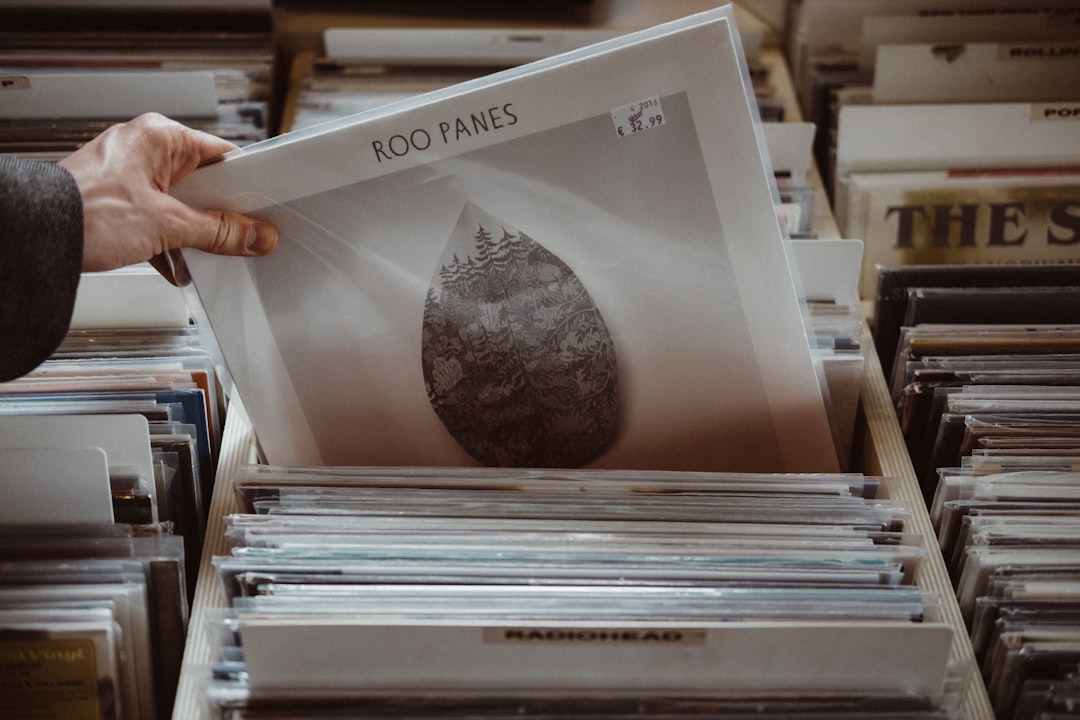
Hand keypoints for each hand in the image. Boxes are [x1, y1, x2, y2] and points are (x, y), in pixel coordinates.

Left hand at [59, 112, 277, 284]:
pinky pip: (156, 220)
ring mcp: (127, 175)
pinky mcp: (115, 201)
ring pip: (180, 206)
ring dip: (191, 235)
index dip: (247, 187)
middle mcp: (144, 149)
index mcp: (160, 136)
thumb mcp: (168, 225)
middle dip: (218, 217)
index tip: (263, 212)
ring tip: (199, 254)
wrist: (33, 237)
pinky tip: (174, 265)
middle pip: (203, 185)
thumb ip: (220, 232)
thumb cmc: (83, 212)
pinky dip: (167, 244)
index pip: (223, 157)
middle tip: (236, 237)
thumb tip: (256, 235)